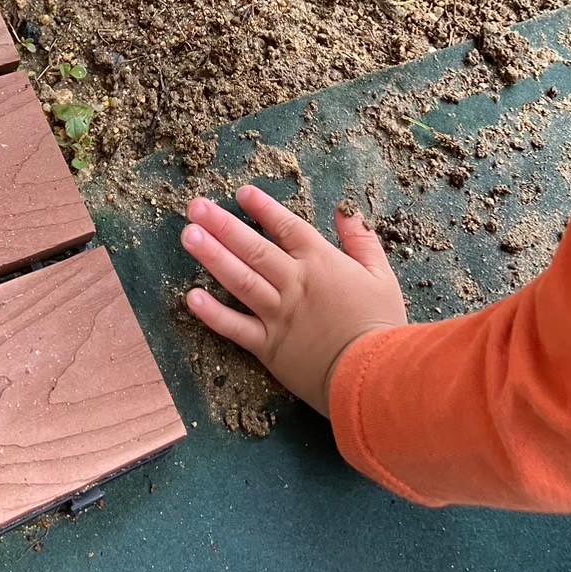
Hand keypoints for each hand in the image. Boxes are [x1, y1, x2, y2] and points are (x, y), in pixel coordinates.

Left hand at [181, 185, 407, 416]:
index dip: (262, 207)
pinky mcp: (268, 347)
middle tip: (195, 207)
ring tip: (188, 235)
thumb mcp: (381, 276)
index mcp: (321, 263)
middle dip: (222, 224)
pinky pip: (235, 327)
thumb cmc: (382, 326)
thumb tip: (345, 211)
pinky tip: (191, 297)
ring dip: (211, 256)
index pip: (286, 226)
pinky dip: (212, 314)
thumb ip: (362, 240)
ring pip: (239, 279)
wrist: (375, 378)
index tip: (240, 192)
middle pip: (253, 247)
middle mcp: (294, 283)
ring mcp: (278, 314)